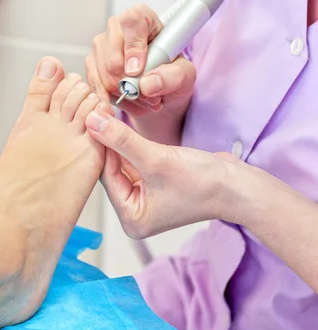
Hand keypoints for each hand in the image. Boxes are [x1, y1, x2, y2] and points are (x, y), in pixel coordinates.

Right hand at [86, 5, 195, 118]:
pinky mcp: (91, 65)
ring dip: (125, 96)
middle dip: (132, 86)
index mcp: (142, 18)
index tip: (138, 71)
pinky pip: (96, 87)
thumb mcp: (184, 75)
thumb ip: (171, 77)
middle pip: (114, 58)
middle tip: (152, 99)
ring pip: (104, 76)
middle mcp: (116, 27)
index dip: (134, 48)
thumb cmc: (171, 73)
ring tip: (145, 102)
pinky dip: (114, 101)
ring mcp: (100, 45)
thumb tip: (146, 85)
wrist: (159, 87)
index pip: (132, 22)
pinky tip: (129, 103)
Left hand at [86, 107, 233, 238]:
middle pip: (112, 170)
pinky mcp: (156, 184)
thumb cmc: (203, 183)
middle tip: (95, 110)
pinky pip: (136, 160)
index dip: (99, 144)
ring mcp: (146, 198)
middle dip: (107, 141)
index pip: (106, 176)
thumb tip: (93, 121)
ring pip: (123, 163)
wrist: (238, 186)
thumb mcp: (156, 159)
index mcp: (132, 219)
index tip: (91, 116)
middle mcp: (135, 212)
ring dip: (118, 139)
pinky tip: (120, 120)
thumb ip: (122, 140)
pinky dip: (131, 143)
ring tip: (104, 110)